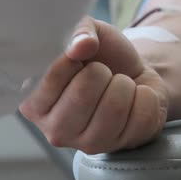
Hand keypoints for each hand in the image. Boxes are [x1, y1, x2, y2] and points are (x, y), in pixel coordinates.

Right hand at [19, 17, 168, 153]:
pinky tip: (136, 99)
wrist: (134, 75)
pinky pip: (142, 117)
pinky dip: (146, 97)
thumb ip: (79, 31)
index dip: (72, 58)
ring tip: (120, 84)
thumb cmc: (101, 57)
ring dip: (124, 84)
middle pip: (83, 94)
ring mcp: (89, 145)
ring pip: (114, 107)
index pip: (51, 77)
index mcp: (34, 104)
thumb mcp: (87, 32)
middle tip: (103, 72)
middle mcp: (56, 131)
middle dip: (101, 72)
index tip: (77, 58)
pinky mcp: (123, 148)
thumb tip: (82, 44)